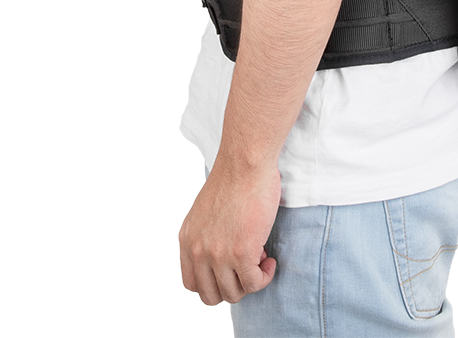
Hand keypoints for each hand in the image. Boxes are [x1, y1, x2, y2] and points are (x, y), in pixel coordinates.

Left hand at [179, 156, 280, 305]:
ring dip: (250, 280)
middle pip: (210, 295)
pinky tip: (270, 259)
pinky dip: (265, 276)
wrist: (246, 161)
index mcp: (187, 239)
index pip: (192, 284)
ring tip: (260, 256)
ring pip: (233, 294)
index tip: (230, 267)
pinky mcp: (241, 253)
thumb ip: (206, 236)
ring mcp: (218, 254)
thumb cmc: (234, 177)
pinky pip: (254, 283)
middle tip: (247, 265)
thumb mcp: (206, 211)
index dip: (214, 281)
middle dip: (232, 286)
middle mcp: (198, 251)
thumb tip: (223, 257)